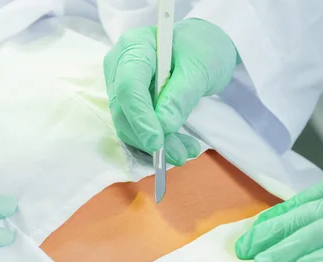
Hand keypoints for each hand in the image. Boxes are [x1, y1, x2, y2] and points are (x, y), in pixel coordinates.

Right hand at [104, 18, 237, 165]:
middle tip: (178, 155)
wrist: (203, 49)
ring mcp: (121, 85)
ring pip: (128, 124)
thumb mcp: (200, 69)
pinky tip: (180, 147)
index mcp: (135, 46)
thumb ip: (181, 96)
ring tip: (186, 151)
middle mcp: (120, 66)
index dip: (140, 116)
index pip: (128, 85)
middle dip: (148, 136)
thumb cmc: (202, 49)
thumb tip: (164, 125)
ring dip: (156, 144)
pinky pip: (137, 128)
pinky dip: (158, 141)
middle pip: (123, 109)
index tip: (156, 142)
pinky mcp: (130, 104)